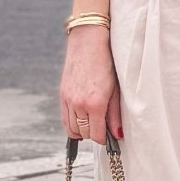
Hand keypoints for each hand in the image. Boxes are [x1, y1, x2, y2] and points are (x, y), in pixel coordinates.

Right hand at [59, 26, 123, 143]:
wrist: (88, 41)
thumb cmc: (106, 63)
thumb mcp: (115, 89)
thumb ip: (115, 114)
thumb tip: (118, 134)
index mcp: (95, 103)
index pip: (96, 135)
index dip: (104, 139)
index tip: (109, 137)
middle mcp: (78, 104)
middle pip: (83, 134)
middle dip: (93, 134)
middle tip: (103, 128)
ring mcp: (68, 99)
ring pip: (72, 128)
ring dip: (82, 130)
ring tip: (93, 124)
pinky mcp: (62, 95)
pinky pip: (64, 118)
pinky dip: (72, 123)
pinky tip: (81, 119)